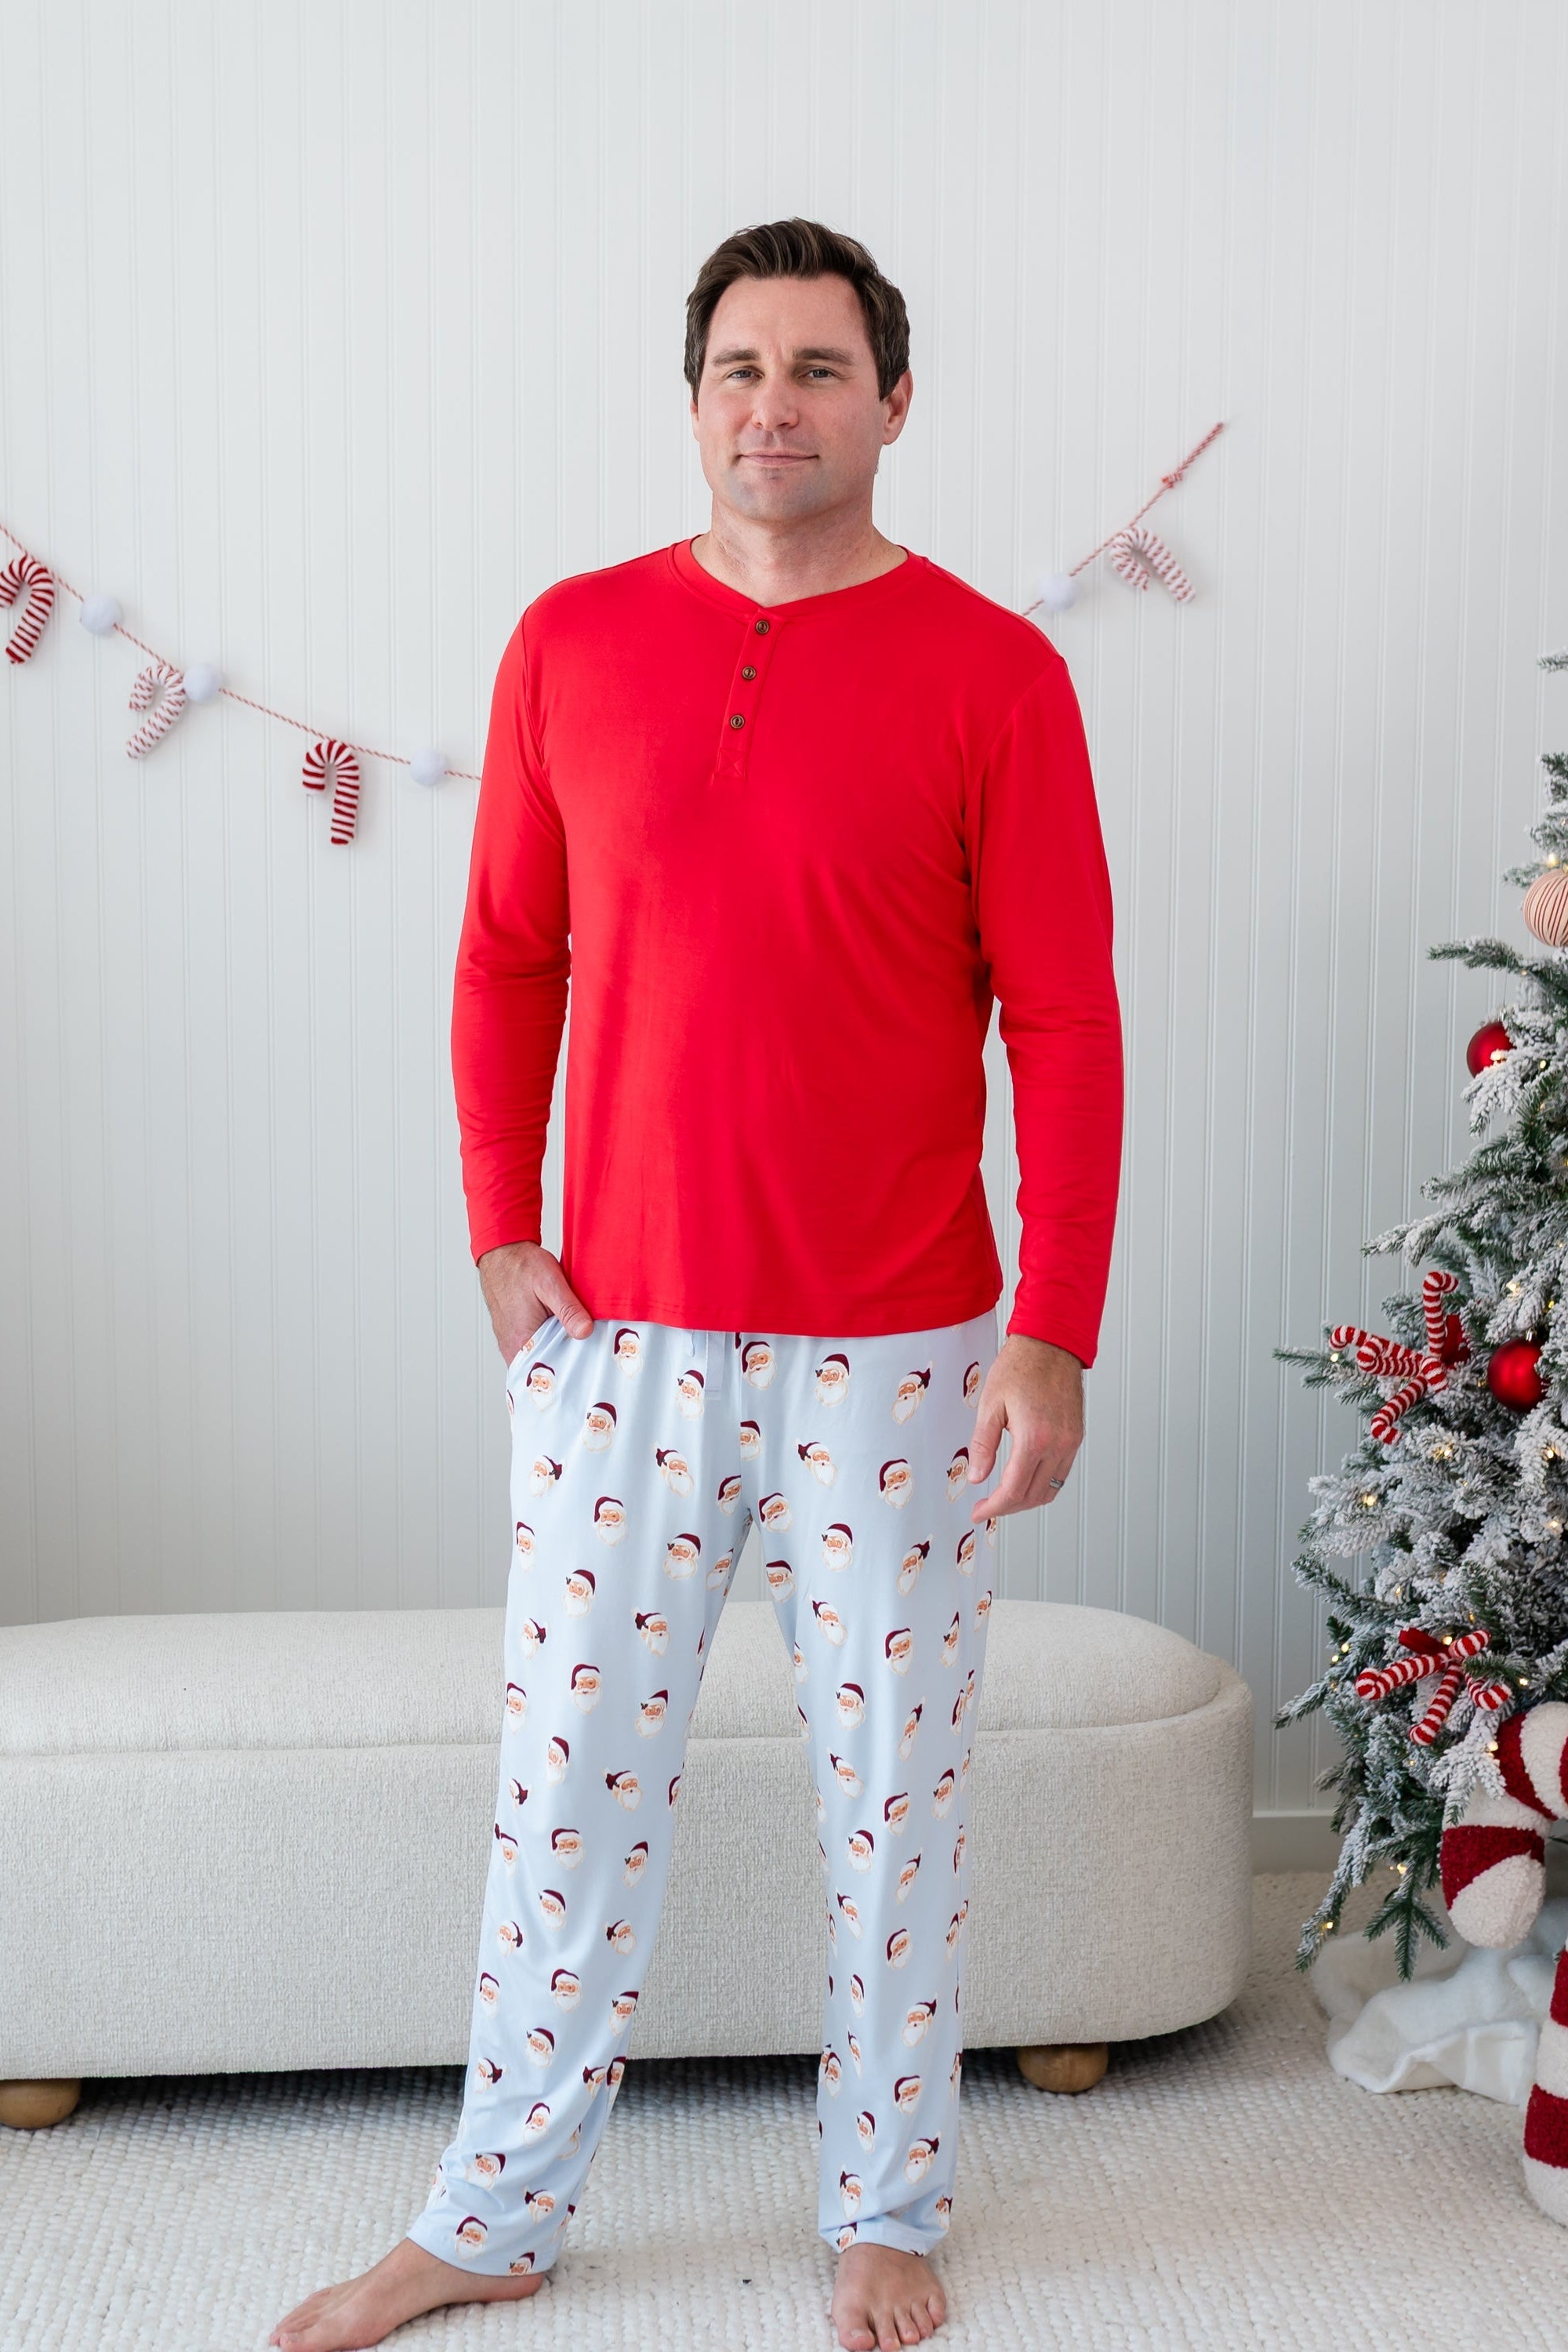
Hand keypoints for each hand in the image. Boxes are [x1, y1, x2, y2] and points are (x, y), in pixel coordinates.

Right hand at [477, 1241, 594, 1364]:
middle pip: (545, 1367)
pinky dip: (550, 1342)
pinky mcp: (514, 1334)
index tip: (589, 1370)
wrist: (503, 1252)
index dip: (569, 1373)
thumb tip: (585, 1332)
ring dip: (559, 1352)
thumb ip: (568, 1309)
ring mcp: (511, 1341)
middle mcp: (513, 1346)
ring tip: (580, 1344)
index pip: (547, 1373)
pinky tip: (563, 1333)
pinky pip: (535, 1347)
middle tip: (590, 1357)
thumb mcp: (550, 1283)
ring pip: (541, 1357)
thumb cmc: (521, 1266)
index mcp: (521, 1340)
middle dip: (567, 1364)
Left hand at [966, 1334, 1084, 1520]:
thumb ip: (983, 1445)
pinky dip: (1042, 1484)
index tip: (979, 1512)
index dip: (994, 1507)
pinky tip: (1024, 1479)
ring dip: (1026, 1500)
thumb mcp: (990, 1405)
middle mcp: (1058, 1444)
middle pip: (1033, 1496)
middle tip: (986, 1507)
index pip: (1013, 1490)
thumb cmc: (1020, 1367)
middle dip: (1007, 1508)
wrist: (1051, 1345)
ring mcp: (1070, 1442)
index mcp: (1034, 1438)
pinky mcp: (1076, 1437)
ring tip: (1003, 1498)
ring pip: (1050, 1490)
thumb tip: (977, 1477)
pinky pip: (1061, 1474)